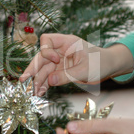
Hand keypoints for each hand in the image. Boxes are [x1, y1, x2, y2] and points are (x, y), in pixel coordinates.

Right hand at [19, 33, 133, 94]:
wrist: (109, 68)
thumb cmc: (101, 63)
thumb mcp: (85, 70)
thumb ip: (67, 75)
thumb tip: (50, 81)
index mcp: (67, 42)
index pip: (47, 39)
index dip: (46, 50)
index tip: (54, 60)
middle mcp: (59, 51)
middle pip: (41, 57)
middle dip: (33, 69)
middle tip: (24, 81)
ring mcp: (58, 62)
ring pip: (42, 69)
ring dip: (36, 80)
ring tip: (31, 92)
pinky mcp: (59, 72)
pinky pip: (48, 77)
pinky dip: (43, 85)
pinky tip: (39, 93)